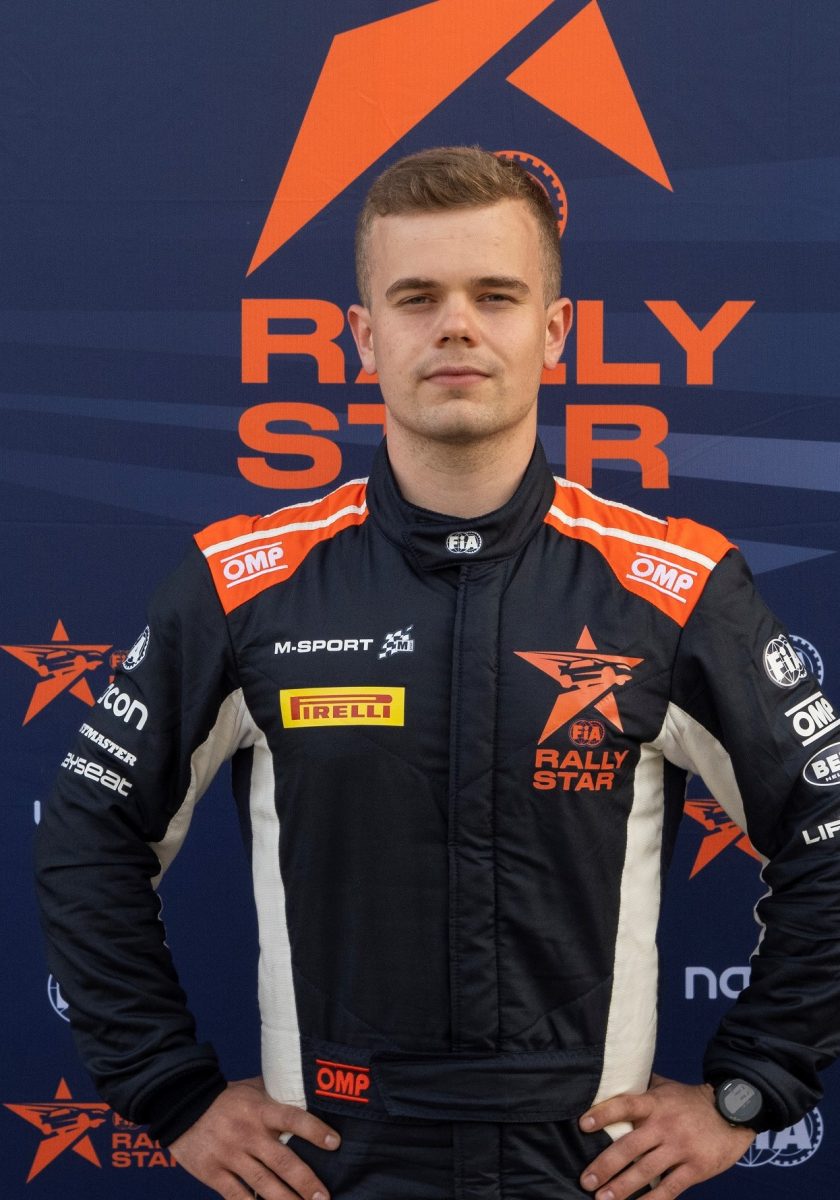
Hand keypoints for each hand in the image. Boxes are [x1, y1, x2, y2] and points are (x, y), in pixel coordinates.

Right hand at [169, 1076, 339, 1199]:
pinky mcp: (213, 1173)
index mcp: (260, 1109)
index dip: (315, 1130)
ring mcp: (230, 1155)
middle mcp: (247, 1133)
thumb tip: (306, 1092)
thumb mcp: (251, 1089)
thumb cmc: (224, 1098)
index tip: (335, 1143)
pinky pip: (236, 1196)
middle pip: (282, 1160)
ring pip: (263, 1184)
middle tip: (324, 1198)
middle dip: (305, 1182)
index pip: (293, 1118)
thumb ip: (276, 1094)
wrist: (180, 1105)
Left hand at [578, 1074, 754, 1199]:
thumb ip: (643, 1086)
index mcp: (656, 1102)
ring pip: (645, 1171)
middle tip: (586, 1181)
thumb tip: (614, 1080)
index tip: (583, 1124)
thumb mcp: (667, 1087)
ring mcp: (681, 1147)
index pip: (625, 1105)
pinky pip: (670, 1188)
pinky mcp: (696, 1168)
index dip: (603, 1114)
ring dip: (622, 1187)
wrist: (733, 1112)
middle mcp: (665, 1124)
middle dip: (605, 1166)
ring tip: (602, 1199)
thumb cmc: (692, 1100)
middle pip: (629, 1146)